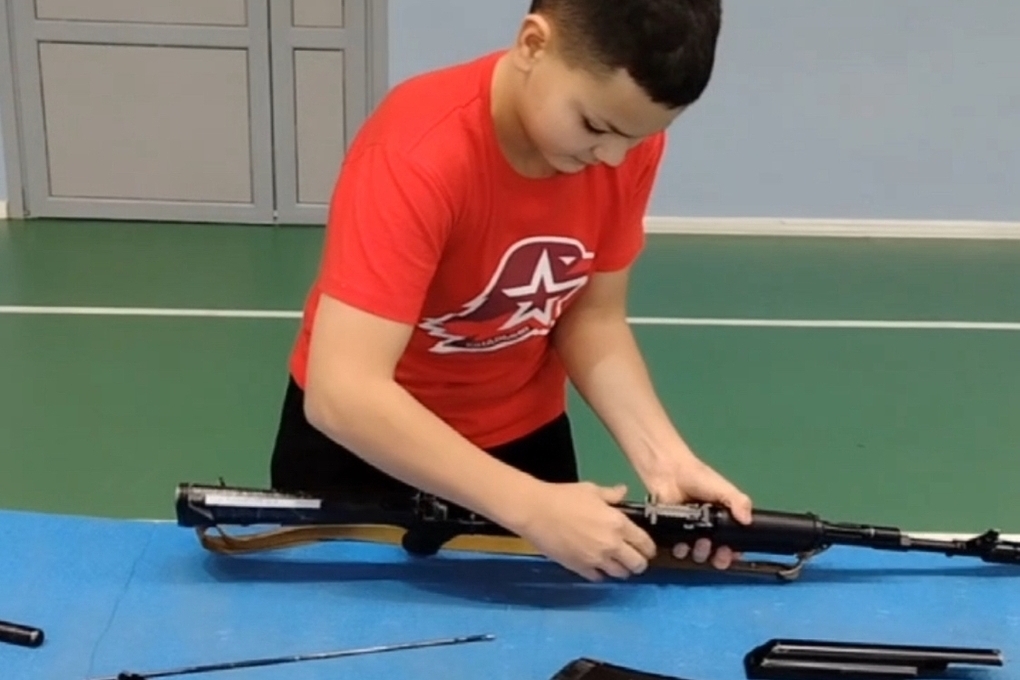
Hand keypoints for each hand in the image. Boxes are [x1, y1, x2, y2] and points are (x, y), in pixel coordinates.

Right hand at [515, 481, 657, 581]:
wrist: (536, 511)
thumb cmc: (564, 496)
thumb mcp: (591, 490)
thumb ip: (612, 495)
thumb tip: (623, 491)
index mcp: (618, 524)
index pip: (645, 544)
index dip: (649, 548)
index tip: (646, 548)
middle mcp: (612, 546)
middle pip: (636, 564)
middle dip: (639, 563)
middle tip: (634, 558)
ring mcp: (596, 560)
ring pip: (619, 574)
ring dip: (621, 569)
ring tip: (616, 563)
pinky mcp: (580, 568)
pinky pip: (598, 578)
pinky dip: (600, 574)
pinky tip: (596, 566)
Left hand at [641, 454, 752, 569]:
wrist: (670, 472)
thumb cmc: (699, 478)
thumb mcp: (723, 489)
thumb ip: (738, 502)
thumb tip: (748, 521)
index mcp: (723, 521)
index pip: (733, 544)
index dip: (734, 553)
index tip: (734, 555)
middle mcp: (708, 530)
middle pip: (717, 554)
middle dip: (719, 558)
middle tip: (718, 552)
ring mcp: (690, 533)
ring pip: (698, 554)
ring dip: (701, 553)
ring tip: (700, 542)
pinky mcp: (673, 533)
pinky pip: (679, 550)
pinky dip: (681, 551)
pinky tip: (682, 545)